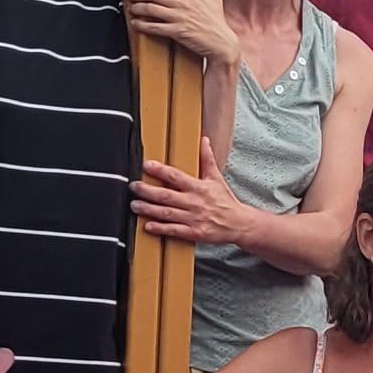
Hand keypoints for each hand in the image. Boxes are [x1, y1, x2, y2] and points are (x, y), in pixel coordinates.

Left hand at [124, 0, 235, 63]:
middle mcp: (182, 4)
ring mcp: (179, 18)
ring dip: (136, 8)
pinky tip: (136, 23)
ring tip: (132, 8)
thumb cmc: (216, 20)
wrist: (222, 43)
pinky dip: (141, 25)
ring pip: (150, 9)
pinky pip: (154, 27)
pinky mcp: (177, 32)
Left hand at [134, 137, 250, 246]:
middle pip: (166, 195)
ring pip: (167, 213)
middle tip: (133, 186)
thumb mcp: (216, 177)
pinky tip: (148, 226)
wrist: (239, 223)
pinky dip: (161, 228)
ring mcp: (193, 218)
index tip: (146, 165)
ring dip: (149, 209)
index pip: (176, 176)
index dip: (160, 170)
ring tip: (134, 205)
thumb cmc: (225, 200)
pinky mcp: (194, 233)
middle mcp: (194, 202)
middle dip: (147, 191)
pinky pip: (174, 230)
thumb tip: (204, 140)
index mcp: (199, 187)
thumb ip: (207, 159)